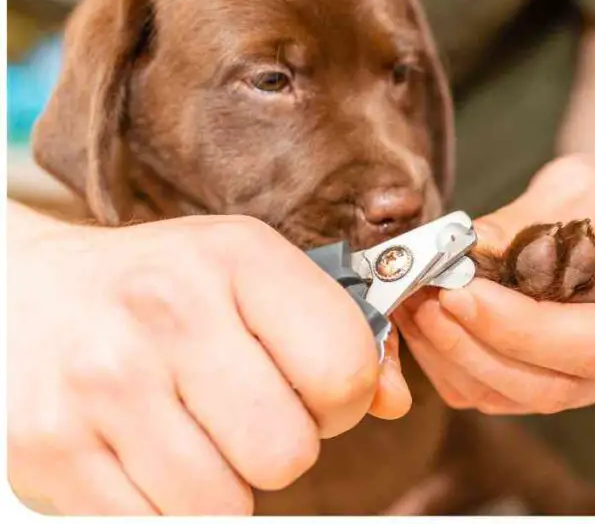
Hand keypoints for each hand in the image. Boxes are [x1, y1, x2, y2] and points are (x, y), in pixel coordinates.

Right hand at [7, 205, 409, 514]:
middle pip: (289, 452)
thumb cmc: (162, 288)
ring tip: (194, 431)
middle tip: (248, 414)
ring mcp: (101, 386)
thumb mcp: (252, 277)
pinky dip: (166, 507)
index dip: (343, 397)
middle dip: (283, 446)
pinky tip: (149, 453)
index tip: (313, 388)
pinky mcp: (48, 453)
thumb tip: (394, 402)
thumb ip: (338, 334)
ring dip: (225, 484)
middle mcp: (165, 314)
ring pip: (225, 506)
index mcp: (236, 257)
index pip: (346, 370)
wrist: (26, 292)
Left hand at [394, 156, 594, 414]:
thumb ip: (526, 221)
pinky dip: (454, 364)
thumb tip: (460, 252)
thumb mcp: (580, 184)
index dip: (522, 330)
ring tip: (415, 305)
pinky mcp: (559, 385)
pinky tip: (425, 322)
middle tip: (426, 301)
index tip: (461, 294)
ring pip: (518, 399)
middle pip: (552, 387)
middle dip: (477, 348)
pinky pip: (499, 395)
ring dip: (455, 358)